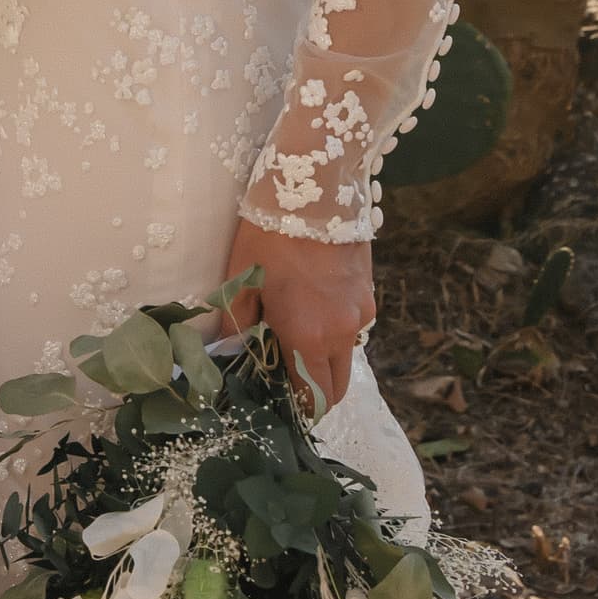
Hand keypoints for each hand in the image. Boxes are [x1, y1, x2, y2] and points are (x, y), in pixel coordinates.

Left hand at [219, 220, 372, 415]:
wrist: (315, 189)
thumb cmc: (270, 236)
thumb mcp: (241, 283)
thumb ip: (237, 329)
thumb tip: (229, 357)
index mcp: (308, 337)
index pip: (311, 398)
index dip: (296, 409)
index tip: (278, 404)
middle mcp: (341, 332)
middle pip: (337, 387)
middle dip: (314, 393)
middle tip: (286, 379)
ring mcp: (361, 313)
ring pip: (346, 357)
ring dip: (326, 361)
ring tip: (296, 338)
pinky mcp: (369, 294)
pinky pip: (353, 328)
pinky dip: (335, 332)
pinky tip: (313, 308)